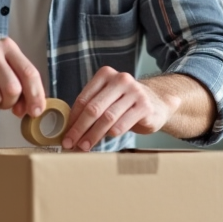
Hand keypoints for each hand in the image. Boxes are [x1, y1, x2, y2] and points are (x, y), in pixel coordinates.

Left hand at [63, 67, 179, 150]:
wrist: (157, 103)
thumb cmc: (125, 104)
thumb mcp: (108, 99)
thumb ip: (91, 108)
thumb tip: (69, 129)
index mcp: (105, 75)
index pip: (84, 99)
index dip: (72, 118)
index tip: (65, 134)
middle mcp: (120, 79)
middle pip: (93, 108)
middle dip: (79, 128)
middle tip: (70, 143)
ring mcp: (134, 92)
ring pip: (107, 118)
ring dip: (93, 135)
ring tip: (84, 146)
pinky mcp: (144, 106)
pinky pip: (122, 124)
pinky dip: (111, 134)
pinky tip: (105, 140)